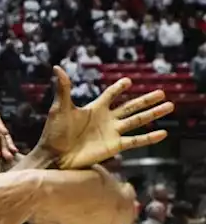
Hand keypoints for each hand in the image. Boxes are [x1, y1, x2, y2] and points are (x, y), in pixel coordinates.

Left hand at [36, 66, 172, 169]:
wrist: (55, 155)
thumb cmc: (54, 132)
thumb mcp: (60, 108)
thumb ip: (63, 88)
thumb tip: (57, 67)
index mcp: (94, 108)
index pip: (110, 95)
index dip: (118, 88)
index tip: (128, 81)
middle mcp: (106, 119)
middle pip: (130, 106)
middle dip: (146, 100)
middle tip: (161, 92)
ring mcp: (112, 132)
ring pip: (137, 120)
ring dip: (153, 114)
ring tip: (169, 106)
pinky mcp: (114, 146)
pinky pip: (135, 141)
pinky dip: (149, 137)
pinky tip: (163, 133)